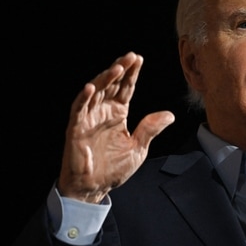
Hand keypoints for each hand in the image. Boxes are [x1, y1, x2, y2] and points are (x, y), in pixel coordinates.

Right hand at [57, 52, 174, 202]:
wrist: (94, 188)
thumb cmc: (113, 168)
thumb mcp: (138, 148)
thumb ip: (150, 129)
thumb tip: (170, 115)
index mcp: (118, 114)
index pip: (126, 89)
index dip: (132, 74)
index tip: (139, 59)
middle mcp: (103, 112)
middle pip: (112, 85)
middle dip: (120, 70)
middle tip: (130, 57)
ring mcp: (88, 119)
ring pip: (96, 93)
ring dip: (105, 79)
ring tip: (117, 68)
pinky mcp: (76, 129)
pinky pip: (78, 110)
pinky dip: (84, 98)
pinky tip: (92, 87)